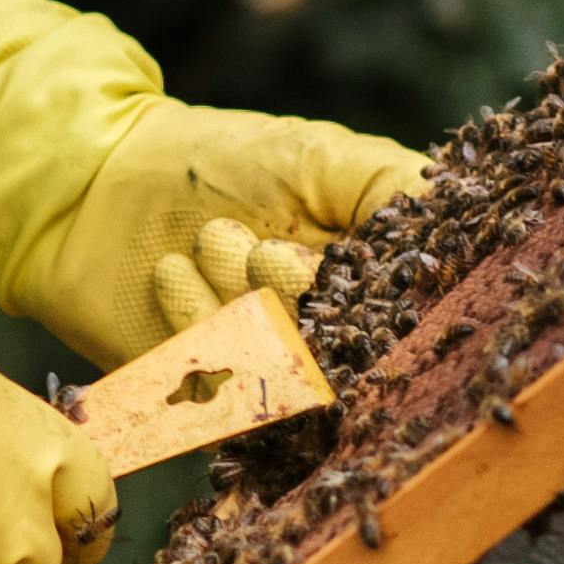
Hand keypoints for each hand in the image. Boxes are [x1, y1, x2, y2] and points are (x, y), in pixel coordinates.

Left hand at [0, 0, 428, 372]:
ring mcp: (268, 380)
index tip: (352, 263)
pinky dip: (198, 328)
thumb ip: (398, 187)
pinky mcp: (206, 406)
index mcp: (373, 290)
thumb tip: (466, 219)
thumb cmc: (217, 163)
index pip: (416, 325)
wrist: (97, 186)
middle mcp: (330, 345)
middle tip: (259, 241)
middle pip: (351, 358)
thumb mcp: (323, 158)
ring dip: (242, 301)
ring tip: (209, 241)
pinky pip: (222, 396)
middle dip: (297, 291)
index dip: (396, 304)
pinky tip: (171, 273)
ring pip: (285, 376)